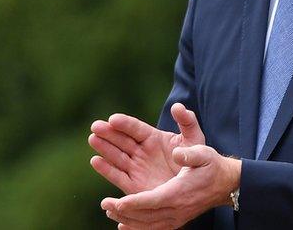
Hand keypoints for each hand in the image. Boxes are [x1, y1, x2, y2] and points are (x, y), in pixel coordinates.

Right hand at [89, 103, 204, 193]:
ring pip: (116, 156)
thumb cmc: (195, 159)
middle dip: (108, 133)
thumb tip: (177, 106)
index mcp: (152, 137)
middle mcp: (141, 151)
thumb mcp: (194, 138)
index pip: (135, 128)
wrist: (198, 185)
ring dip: (104, 148)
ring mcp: (136, 167)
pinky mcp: (134, 185)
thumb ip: (187, 121)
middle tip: (96, 126)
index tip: (113, 119)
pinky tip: (96, 161)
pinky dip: (106, 169)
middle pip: (121, 140)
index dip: (124, 124)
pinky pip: (118, 176)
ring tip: (93, 139)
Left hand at [102, 144, 241, 229]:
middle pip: (145, 216)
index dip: (134, 203)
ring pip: (147, 225)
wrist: (225, 184)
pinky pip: (154, 229)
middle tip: (105, 204)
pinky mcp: (176, 221)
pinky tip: (124, 225)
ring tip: (110, 212)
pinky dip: (137, 228)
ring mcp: (176, 218)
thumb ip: (190, 154)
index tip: (118, 202)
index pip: (152, 201)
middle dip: (124, 212)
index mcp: (179, 192)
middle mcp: (176, 209)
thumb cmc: (212, 166)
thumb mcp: (204, 154)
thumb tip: (176, 152)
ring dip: (127, 220)